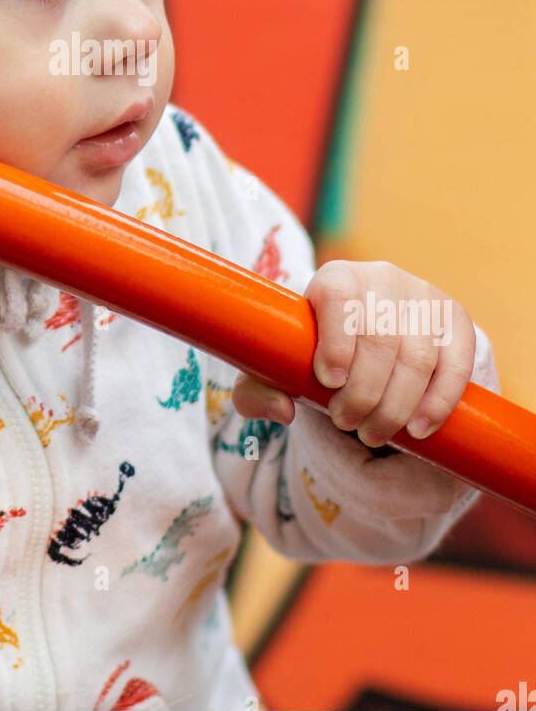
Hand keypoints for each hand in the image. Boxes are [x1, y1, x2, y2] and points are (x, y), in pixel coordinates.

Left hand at [231, 260, 475, 447]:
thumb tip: (283, 410)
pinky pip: (455, 362)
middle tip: (348, 424)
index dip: (336, 340)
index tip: (329, 382)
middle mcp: (381, 277)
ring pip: (418, 356)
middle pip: (380, 338)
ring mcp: (422, 295)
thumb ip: (255, 391)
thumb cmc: (310, 354)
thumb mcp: (272, 370)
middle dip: (364, 392)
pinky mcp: (453, 318)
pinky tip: (420, 428)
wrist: (362, 338)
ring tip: (374, 434)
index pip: (338, 296)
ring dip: (397, 405)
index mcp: (334, 278)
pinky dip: (439, 401)